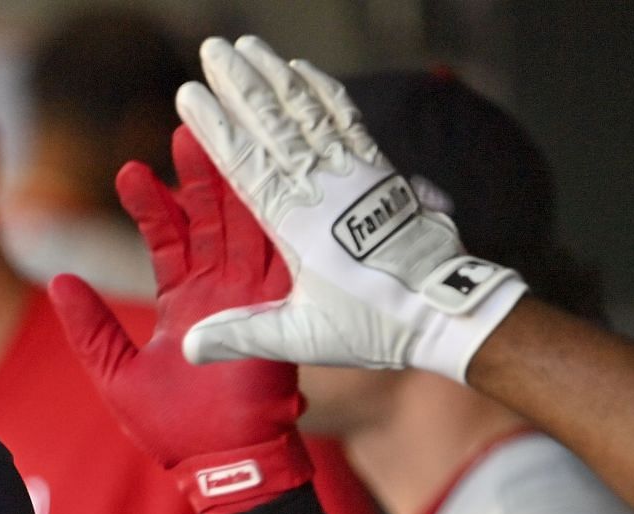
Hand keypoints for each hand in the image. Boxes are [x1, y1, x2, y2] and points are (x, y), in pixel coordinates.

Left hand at [50, 126, 312, 513]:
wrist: (219, 467)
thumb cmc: (170, 430)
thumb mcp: (115, 373)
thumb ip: (91, 328)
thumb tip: (59, 281)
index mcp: (184, 303)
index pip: (168, 239)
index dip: (152, 204)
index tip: (129, 170)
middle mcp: (219, 293)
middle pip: (211, 219)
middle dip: (198, 175)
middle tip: (184, 128)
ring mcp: (249, 301)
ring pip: (243, 228)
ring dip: (231, 187)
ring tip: (213, 141)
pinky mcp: (274, 316)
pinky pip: (276, 261)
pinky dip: (270, 224)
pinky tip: (260, 186)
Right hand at [173, 36, 525, 381]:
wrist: (445, 309)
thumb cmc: (374, 325)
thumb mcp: (304, 336)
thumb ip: (244, 336)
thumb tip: (188, 347)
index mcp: (300, 226)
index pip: (248, 166)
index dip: (217, 128)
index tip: (190, 95)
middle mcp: (327, 190)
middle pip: (276, 126)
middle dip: (241, 85)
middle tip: (211, 49)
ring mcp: (356, 174)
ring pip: (309, 113)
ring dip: (276, 77)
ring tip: (248, 47)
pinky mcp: (380, 170)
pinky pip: (347, 119)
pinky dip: (324, 91)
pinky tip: (303, 71)